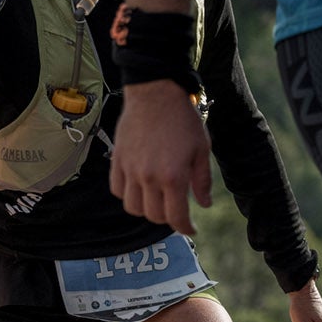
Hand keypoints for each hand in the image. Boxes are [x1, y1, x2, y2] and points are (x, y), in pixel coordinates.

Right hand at [109, 82, 211, 233]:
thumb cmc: (182, 119)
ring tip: (155, 199)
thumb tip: (204, 204)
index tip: (190, 228)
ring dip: (146, 209)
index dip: (185, 228)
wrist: (156, 93)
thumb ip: (202, 180)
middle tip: (175, 209)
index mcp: (173, 177)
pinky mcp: (118, 161)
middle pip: (153, 216)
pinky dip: (127, 194)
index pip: (176, 217)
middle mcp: (149, 178)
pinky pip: (117, 189)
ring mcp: (130, 170)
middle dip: (167, 218)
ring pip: (132, 207)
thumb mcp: (201, 149)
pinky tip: (138, 187)